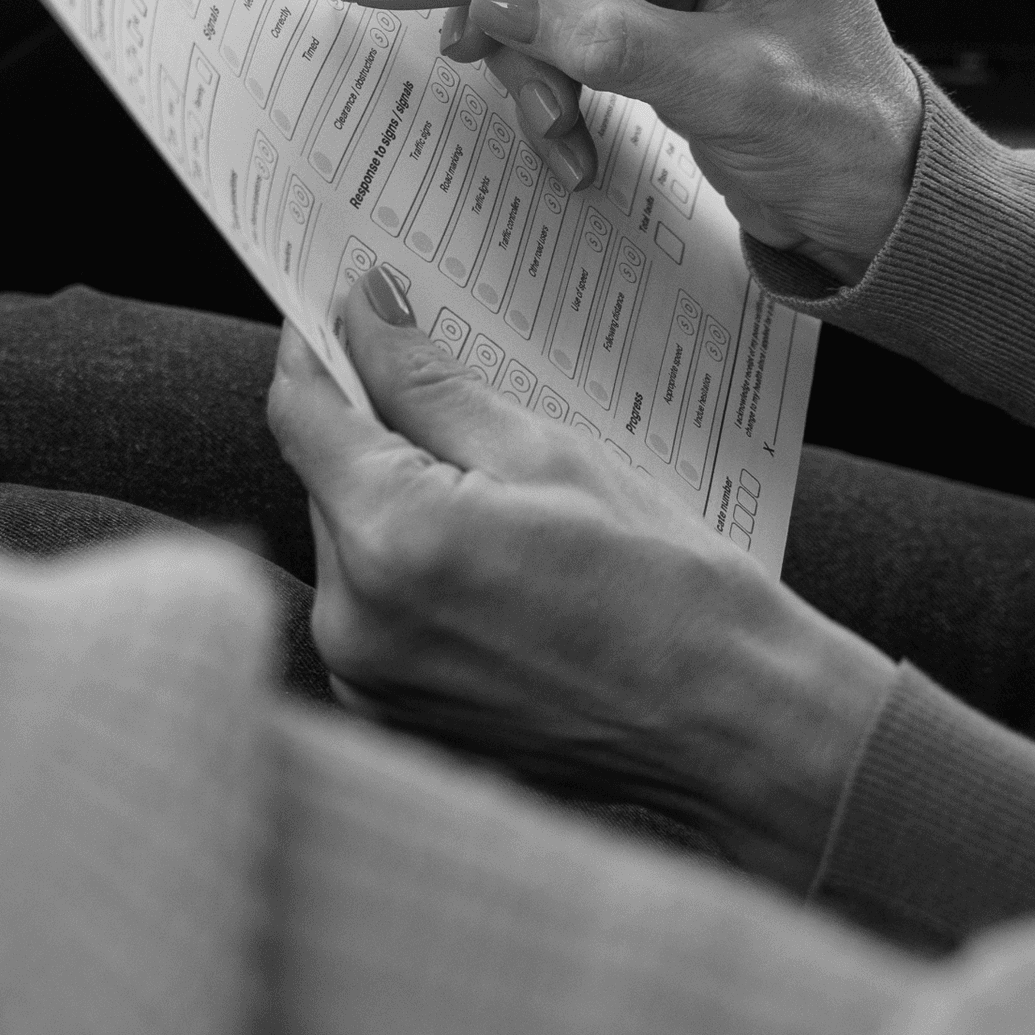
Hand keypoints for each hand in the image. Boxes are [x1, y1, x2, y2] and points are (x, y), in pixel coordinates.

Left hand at [265, 272, 894, 887]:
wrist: (734, 727)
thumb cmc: (665, 586)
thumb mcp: (547, 451)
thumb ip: (428, 381)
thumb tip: (360, 311)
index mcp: (391, 541)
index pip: (301, 413)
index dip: (318, 348)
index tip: (343, 307)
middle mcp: (354, 622)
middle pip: (323, 480)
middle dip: (373, 428)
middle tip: (454, 396)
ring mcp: (368, 680)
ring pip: (348, 544)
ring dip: (395, 503)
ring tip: (502, 499)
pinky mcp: (394, 716)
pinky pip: (375, 609)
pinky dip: (412, 571)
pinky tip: (496, 563)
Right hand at [441, 0, 924, 280]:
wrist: (864, 201)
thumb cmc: (840, 135)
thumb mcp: (731, 89)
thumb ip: (616, 40)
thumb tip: (506, 0)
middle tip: (472, 31)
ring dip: (527, 40)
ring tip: (548, 115)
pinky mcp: (646, 2)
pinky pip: (559, 13)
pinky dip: (546, 73)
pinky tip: (567, 133)